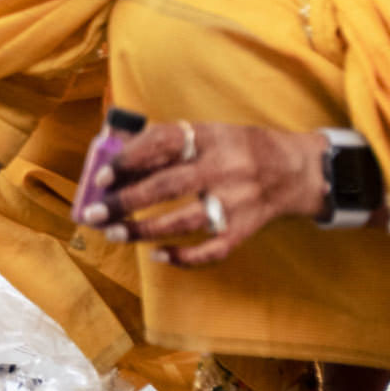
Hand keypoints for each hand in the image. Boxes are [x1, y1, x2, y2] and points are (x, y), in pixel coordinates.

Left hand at [79, 121, 326, 266]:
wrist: (298, 171)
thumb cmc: (239, 149)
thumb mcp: (208, 133)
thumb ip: (165, 142)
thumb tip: (114, 153)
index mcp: (210, 137)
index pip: (163, 144)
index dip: (129, 160)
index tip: (101, 177)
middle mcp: (223, 168)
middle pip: (166, 186)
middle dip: (124, 201)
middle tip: (91, 213)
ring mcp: (235, 202)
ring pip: (183, 221)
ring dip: (143, 230)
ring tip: (112, 233)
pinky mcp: (244, 230)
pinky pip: (211, 250)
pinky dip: (183, 257)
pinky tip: (156, 256)